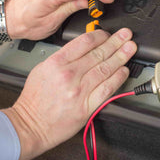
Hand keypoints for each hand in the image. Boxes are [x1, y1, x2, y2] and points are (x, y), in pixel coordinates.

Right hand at [2, 28, 136, 159]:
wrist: (30, 125)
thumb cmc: (34, 99)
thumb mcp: (42, 69)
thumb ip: (63, 57)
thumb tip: (83, 48)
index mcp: (57, 62)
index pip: (85, 42)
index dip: (100, 35)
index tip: (108, 33)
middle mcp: (69, 75)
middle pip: (98, 53)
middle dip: (116, 42)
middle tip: (126, 35)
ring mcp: (80, 91)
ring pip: (105, 69)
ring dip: (121, 57)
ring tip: (130, 48)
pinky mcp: (87, 106)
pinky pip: (107, 89)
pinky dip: (118, 78)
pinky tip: (124, 70)